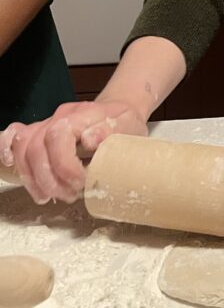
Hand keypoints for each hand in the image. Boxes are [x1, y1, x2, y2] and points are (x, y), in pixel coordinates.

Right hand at [0, 100, 147, 203]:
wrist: (119, 112)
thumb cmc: (124, 122)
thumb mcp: (128, 126)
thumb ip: (110, 131)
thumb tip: (89, 140)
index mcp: (80, 114)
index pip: (57, 137)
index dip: (64, 166)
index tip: (80, 184)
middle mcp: (58, 117)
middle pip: (36, 147)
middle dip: (49, 179)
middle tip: (69, 196)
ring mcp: (46, 123)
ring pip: (22, 148)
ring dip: (32, 178)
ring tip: (50, 196)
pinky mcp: (39, 132)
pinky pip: (14, 137)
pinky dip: (8, 153)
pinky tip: (15, 171)